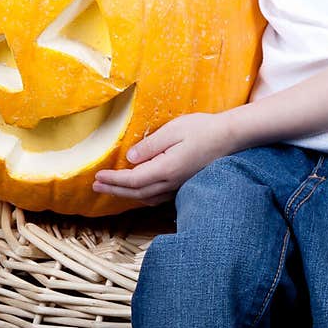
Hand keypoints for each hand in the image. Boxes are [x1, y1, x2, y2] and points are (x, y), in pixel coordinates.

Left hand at [93, 112, 236, 205]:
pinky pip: (158, 197)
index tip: (97, 176)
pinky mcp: (184, 184)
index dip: (113, 180)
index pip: (132, 180)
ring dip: (126, 195)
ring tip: (112, 189)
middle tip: (96, 186)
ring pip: (147, 198)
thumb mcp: (174, 129)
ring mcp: (179, 185)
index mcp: (166, 168)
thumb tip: (130, 159)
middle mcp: (171, 182)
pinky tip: (138, 191)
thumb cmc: (203, 128)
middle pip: (137, 193)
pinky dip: (142, 196)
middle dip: (114, 190)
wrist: (231, 137)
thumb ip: (151, 145)